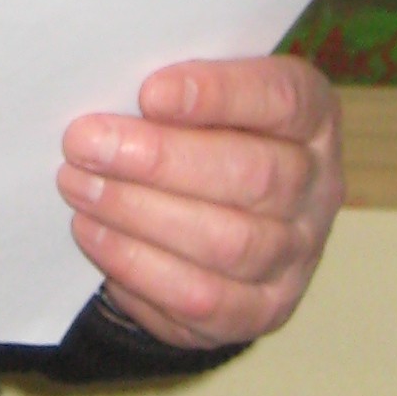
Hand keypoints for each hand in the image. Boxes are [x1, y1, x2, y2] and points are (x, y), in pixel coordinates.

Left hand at [58, 56, 343, 350]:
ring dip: (139, 213)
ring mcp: (297, 255)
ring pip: (226, 242)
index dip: (219, 94)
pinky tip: (93, 233)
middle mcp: (318, 187)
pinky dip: (139, 266)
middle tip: (85, 143)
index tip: (149, 92)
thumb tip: (108, 86)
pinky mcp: (263, 309)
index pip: (282, 98)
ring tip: (79, 186)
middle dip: (160, 160)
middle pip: (252, 176)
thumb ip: (173, 89)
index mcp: (312, 117)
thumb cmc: (201, 134)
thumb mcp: (201, 98)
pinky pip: (203, 298)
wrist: (216, 218)